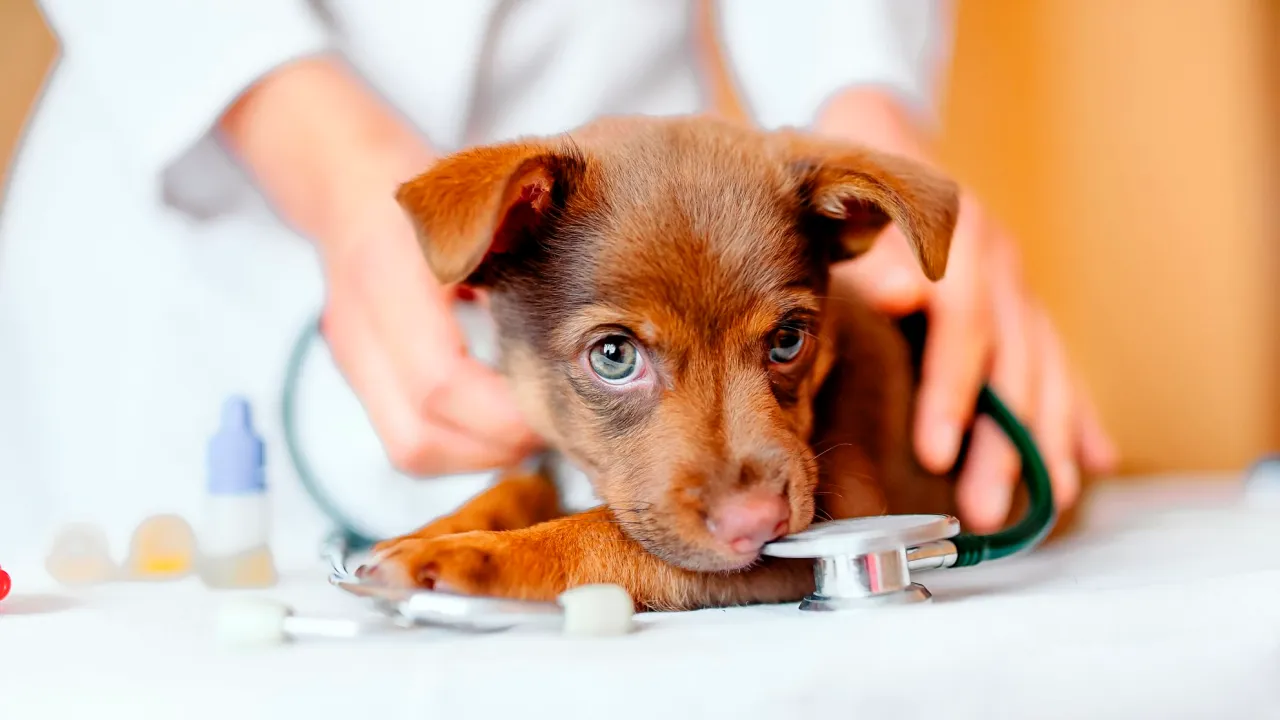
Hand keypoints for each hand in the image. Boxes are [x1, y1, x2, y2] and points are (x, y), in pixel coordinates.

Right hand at [320, 202, 541, 475]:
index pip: (440, 382)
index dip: (504, 412)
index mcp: (390, 279)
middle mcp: (360, 328)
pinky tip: (500, 421)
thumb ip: (520, 243)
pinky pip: (407, 439)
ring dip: (481, 453)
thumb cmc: (432, 192)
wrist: (348, 187)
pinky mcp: (360, 376)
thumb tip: (582, 314)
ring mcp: (353, 359)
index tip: (560, 408)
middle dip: (499, 444)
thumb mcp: (478, 201)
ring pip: (412, 449)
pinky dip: (460, 444)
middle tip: (556, 427)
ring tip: (532, 428)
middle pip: (420, 435)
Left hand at [835, 193, 1117, 530]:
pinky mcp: (1022, 301)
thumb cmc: (855, 180)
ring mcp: (1018, 285)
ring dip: (1048, 441)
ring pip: (1046, 370)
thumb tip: (901, 294)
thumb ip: (878, 253)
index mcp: (959, 245)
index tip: (934, 451)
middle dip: (1004, 444)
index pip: (963, 330)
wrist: (881, 135)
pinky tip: (1096, 458)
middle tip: (986, 510)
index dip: (951, 393)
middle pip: (1013, 365)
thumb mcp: (856, 204)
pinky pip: (1058, 361)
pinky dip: (1077, 410)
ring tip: (1052, 503)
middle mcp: (999, 266)